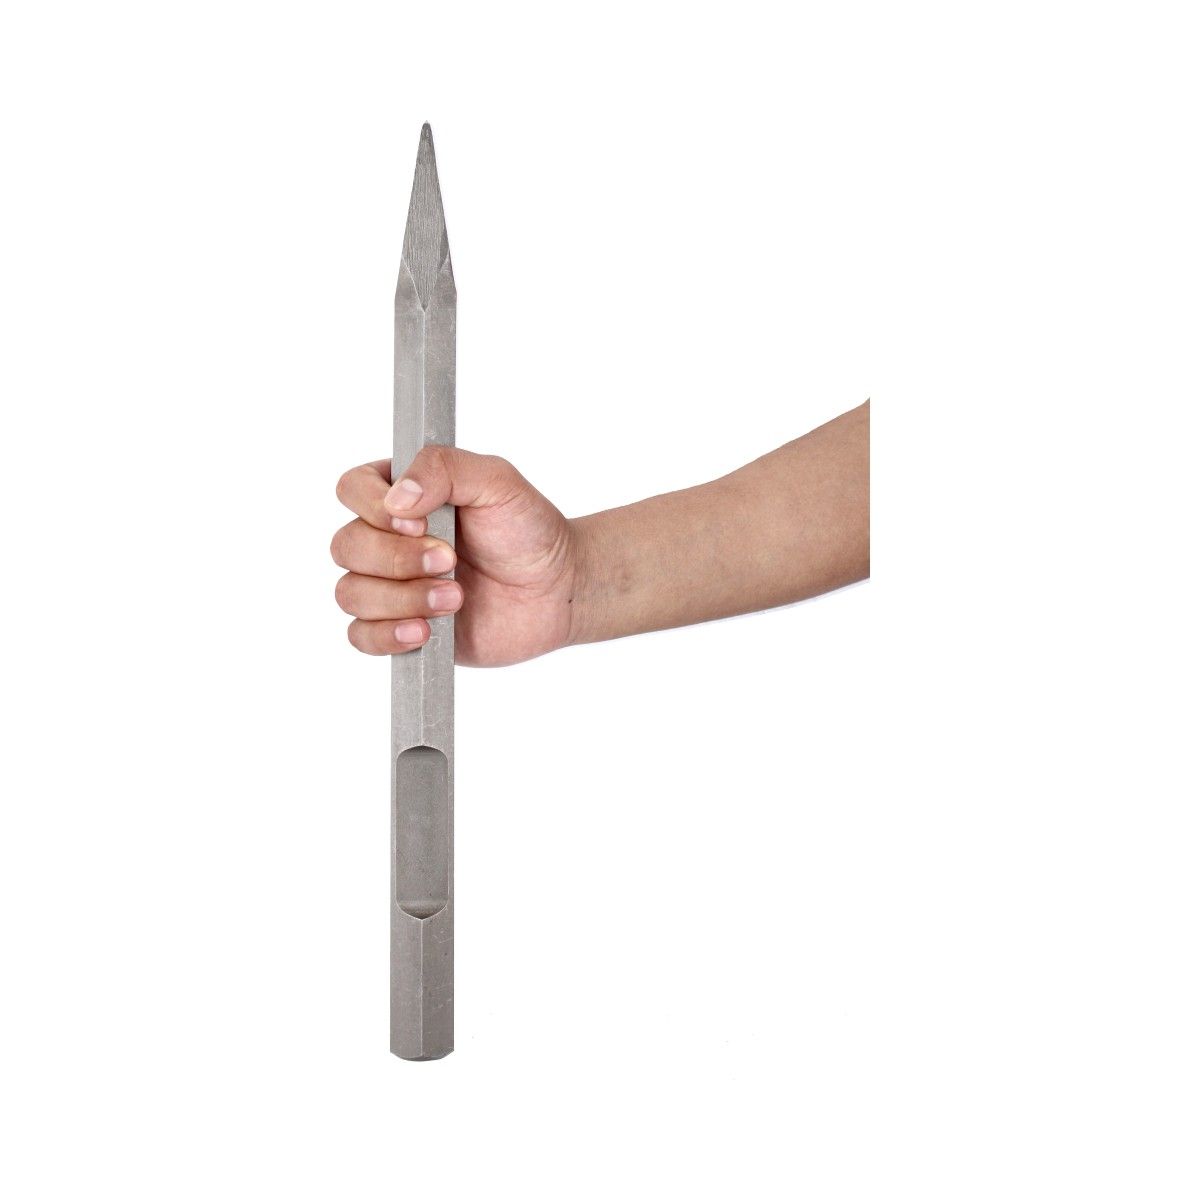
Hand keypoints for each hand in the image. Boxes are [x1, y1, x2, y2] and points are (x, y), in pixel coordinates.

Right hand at [332, 447, 577, 665]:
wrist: (556, 588)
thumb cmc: (527, 529)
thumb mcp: (497, 481)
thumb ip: (446, 469)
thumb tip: (396, 498)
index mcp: (402, 493)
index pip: (351, 489)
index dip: (373, 508)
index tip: (419, 522)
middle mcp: (387, 537)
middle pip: (346, 545)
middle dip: (397, 559)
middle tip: (450, 561)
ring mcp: (391, 585)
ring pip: (351, 593)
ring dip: (401, 599)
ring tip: (455, 599)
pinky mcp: (401, 626)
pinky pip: (361, 637)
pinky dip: (387, 635)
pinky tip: (424, 631)